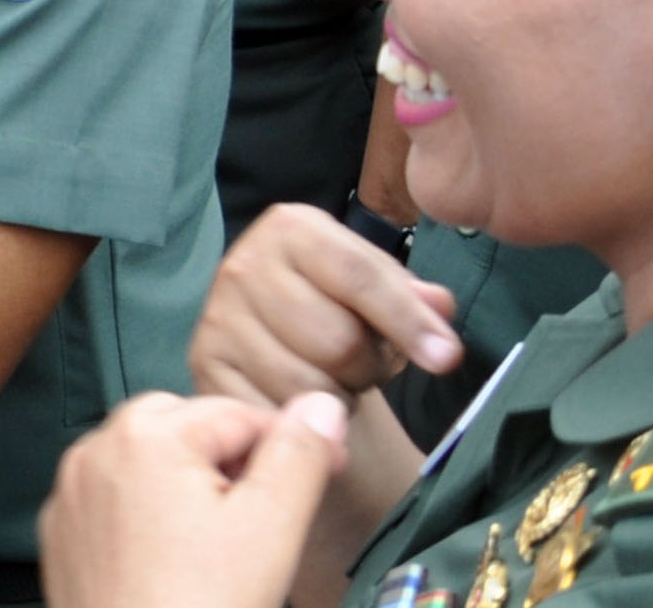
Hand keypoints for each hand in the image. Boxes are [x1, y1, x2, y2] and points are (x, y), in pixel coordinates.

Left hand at [38, 390, 347, 607]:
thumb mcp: (270, 528)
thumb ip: (298, 458)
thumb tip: (320, 407)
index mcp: (146, 435)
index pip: (240, 414)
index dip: (291, 447)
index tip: (324, 473)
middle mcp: (96, 452)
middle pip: (188, 429)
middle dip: (234, 460)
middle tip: (270, 514)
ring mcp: (72, 493)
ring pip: (149, 463)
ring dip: (191, 484)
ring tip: (225, 542)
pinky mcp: (63, 534)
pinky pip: (116, 502)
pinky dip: (150, 514)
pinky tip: (179, 560)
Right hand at [189, 203, 462, 405]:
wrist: (276, 334)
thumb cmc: (339, 306)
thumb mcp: (381, 289)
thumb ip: (415, 296)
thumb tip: (438, 306)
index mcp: (291, 228)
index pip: (358, 276)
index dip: (408, 320)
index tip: (447, 358)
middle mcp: (244, 264)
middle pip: (337, 340)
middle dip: (368, 366)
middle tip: (366, 365)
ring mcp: (218, 317)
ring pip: (308, 385)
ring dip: (338, 398)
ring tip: (336, 382)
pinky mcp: (205, 366)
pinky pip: (275, 413)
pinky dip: (303, 423)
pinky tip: (307, 407)